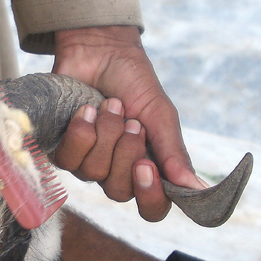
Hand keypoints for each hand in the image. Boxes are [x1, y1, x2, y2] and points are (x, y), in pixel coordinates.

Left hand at [53, 26, 205, 214]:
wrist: (101, 51)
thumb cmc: (134, 84)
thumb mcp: (160, 116)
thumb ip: (174, 154)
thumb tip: (197, 189)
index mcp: (146, 169)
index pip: (152, 208)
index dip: (149, 196)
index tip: (146, 166)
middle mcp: (115, 172)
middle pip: (119, 192)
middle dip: (125, 153)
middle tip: (132, 122)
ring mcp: (87, 163)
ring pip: (92, 173)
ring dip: (105, 134)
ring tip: (110, 106)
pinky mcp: (62, 149)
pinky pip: (68, 159)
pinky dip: (81, 131)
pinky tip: (86, 110)